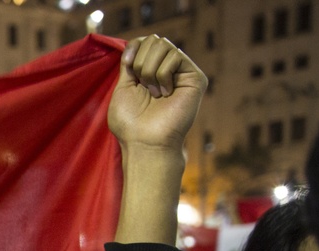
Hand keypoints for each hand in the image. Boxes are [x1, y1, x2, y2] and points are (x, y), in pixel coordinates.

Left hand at [108, 35, 206, 152]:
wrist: (144, 142)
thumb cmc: (130, 123)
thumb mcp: (123, 88)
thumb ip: (130, 64)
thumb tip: (136, 43)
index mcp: (150, 72)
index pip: (145, 41)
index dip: (134, 47)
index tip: (128, 65)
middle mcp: (168, 70)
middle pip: (154, 40)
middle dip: (141, 62)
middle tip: (144, 87)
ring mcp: (182, 73)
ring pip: (163, 44)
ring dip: (150, 70)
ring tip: (154, 93)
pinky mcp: (195, 77)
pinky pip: (175, 55)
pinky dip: (162, 74)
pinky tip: (165, 93)